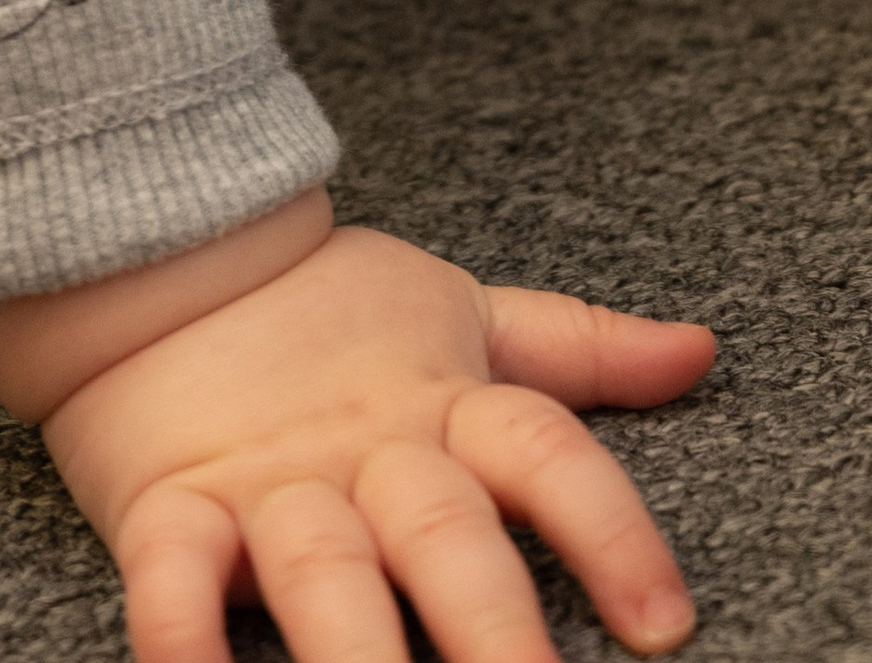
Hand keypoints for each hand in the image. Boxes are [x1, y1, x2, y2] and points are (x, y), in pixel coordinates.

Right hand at [40, 220, 712, 662]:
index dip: (614, 534)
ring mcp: (268, 483)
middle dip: (496, 628)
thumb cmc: (327, 309)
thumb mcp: (465, 314)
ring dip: (358, 657)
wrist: (169, 250)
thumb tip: (703, 351)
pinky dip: (178, 632)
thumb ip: (580, 347)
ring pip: (324, 577)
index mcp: (446, 404)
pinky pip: (171, 575)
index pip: (549, 458)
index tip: (668, 625)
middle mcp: (369, 452)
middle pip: (447, 537)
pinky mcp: (167, 505)